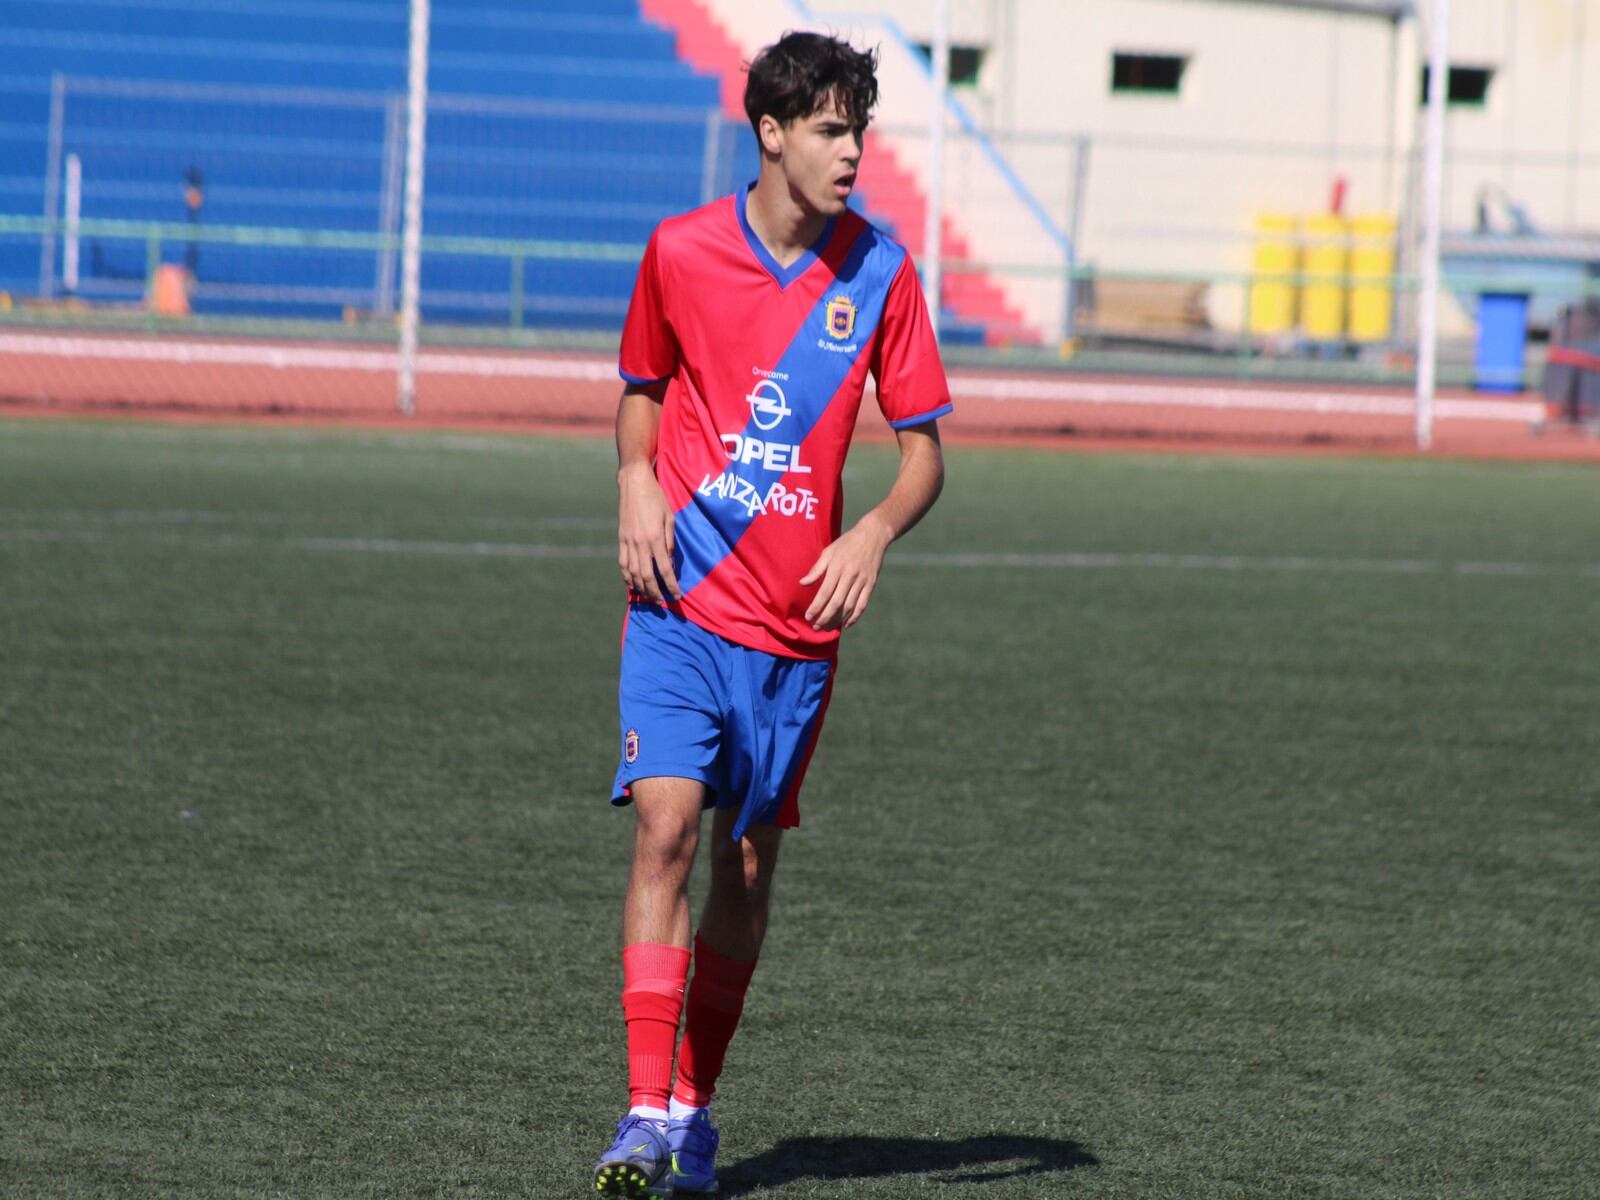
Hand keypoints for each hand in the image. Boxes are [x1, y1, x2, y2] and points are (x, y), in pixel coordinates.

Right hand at [617, 462, 681, 602]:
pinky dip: (627, 577)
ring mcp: (628, 542)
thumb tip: (670, 562)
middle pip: (647, 576)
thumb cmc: (656, 498)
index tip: (677, 595)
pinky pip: (623, 563)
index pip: (664, 568)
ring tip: (649, 597)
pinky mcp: (621, 539)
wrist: (634, 483)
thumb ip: (670, 541)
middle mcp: (640, 543)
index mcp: (655, 537)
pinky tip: (633, 584)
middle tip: (663, 602)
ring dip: (641, 588)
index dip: (671, 585)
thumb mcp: (670, 517)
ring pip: (633, 573)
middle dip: (655, 592)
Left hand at [800, 514, 892, 631]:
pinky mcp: (871, 584)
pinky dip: (854, 617)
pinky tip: (846, 624)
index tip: (808, 617)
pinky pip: (862, 604)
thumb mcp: (829, 551)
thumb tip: (803, 583)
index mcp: (837, 567)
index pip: (825, 592)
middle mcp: (850, 576)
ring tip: (828, 628)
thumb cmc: (847, 543)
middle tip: (816, 627)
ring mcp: (862, 581)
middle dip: (825, 617)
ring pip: (849, 606)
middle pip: (837, 603)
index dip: (816, 607)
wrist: (873, 535)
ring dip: (838, 620)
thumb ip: (816, 569)